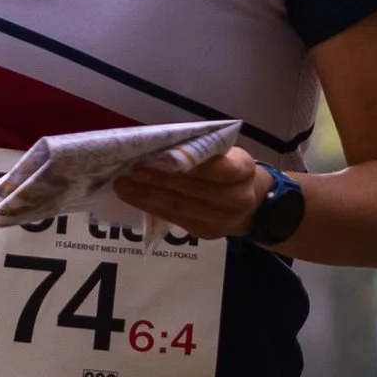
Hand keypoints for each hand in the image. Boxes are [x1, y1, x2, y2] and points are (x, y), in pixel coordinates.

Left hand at [113, 143, 271, 241]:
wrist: (253, 205)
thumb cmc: (234, 170)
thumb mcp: (229, 154)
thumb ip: (205, 150)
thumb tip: (163, 144)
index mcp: (244, 171)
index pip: (218, 169)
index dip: (190, 164)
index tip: (161, 156)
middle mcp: (236, 199)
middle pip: (192, 191)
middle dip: (159, 181)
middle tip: (132, 171)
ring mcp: (220, 220)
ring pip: (178, 208)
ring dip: (147, 197)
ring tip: (123, 186)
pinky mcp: (205, 232)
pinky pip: (174, 219)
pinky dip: (151, 207)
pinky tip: (134, 197)